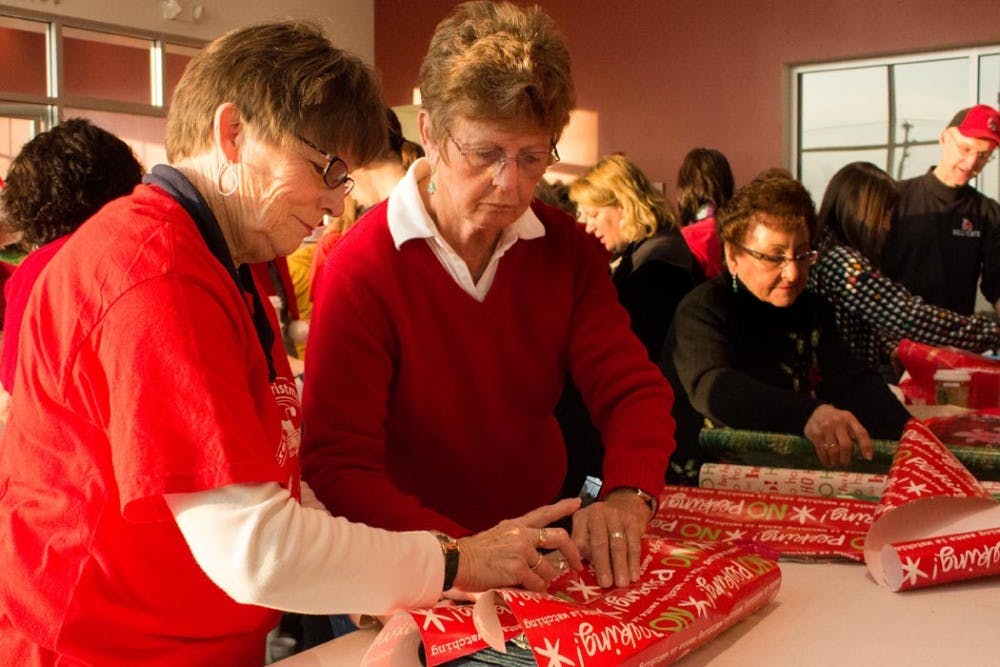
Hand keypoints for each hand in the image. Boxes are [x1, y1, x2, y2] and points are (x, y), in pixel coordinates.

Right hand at [453, 498, 582, 592]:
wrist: (457, 561)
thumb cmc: (474, 553)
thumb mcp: (497, 537)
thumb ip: (517, 541)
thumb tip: (534, 555)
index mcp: (516, 525)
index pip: (543, 513)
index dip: (562, 507)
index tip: (578, 503)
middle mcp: (521, 534)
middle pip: (559, 537)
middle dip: (573, 552)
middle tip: (577, 563)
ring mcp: (521, 551)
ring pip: (549, 568)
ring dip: (547, 579)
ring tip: (538, 582)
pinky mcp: (517, 569)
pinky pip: (537, 582)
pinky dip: (536, 588)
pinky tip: (527, 588)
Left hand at [571, 489, 649, 587]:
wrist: (625, 504)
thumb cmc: (601, 527)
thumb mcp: (586, 530)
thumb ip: (583, 548)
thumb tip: (583, 572)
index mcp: (581, 518)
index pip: (580, 541)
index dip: (583, 559)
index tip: (586, 576)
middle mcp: (597, 513)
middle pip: (600, 541)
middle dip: (603, 565)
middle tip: (606, 584)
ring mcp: (616, 515)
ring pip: (618, 544)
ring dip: (620, 566)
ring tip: (622, 584)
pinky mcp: (632, 521)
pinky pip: (633, 544)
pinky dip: (634, 562)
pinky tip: (634, 575)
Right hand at [804, 403, 872, 467]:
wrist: (817, 411)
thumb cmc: (837, 420)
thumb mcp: (848, 421)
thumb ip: (855, 433)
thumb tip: (864, 454)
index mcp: (849, 418)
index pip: (861, 433)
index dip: (866, 446)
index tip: (868, 458)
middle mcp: (838, 422)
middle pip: (845, 445)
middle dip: (846, 458)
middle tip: (845, 464)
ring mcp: (825, 427)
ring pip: (833, 450)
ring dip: (835, 460)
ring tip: (836, 464)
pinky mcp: (815, 433)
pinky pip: (821, 450)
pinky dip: (825, 459)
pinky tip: (827, 462)